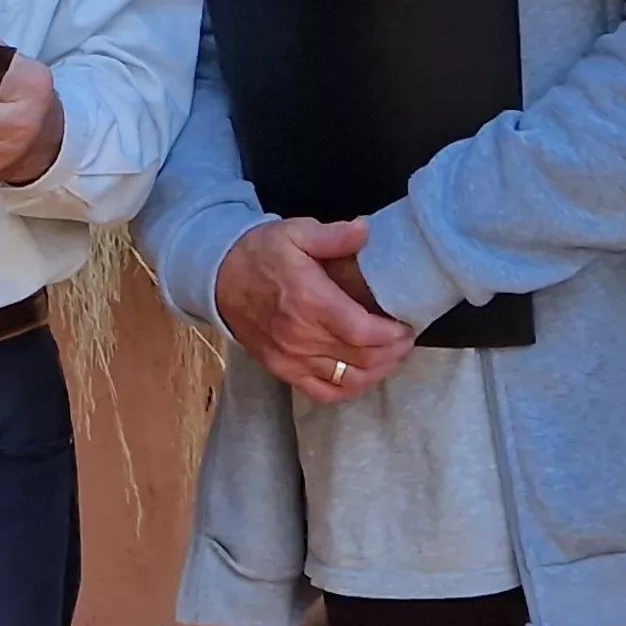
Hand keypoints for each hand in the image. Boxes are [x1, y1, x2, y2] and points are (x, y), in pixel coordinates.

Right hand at [215, 218, 413, 404]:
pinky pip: (325, 393)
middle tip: (404, 337)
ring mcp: (291, 358)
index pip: (362, 331)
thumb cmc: (261, 254)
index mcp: (308, 300)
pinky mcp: (283, 371)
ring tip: (391, 355)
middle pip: (362, 358)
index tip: (406, 325)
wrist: (219, 279)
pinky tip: (363, 375)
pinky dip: (350, 388)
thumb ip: (333, 235)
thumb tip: (365, 231)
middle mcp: (301, 335)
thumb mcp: (295, 232)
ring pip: (349, 380)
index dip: (391, 334)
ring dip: (378, 371)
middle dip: (392, 351)